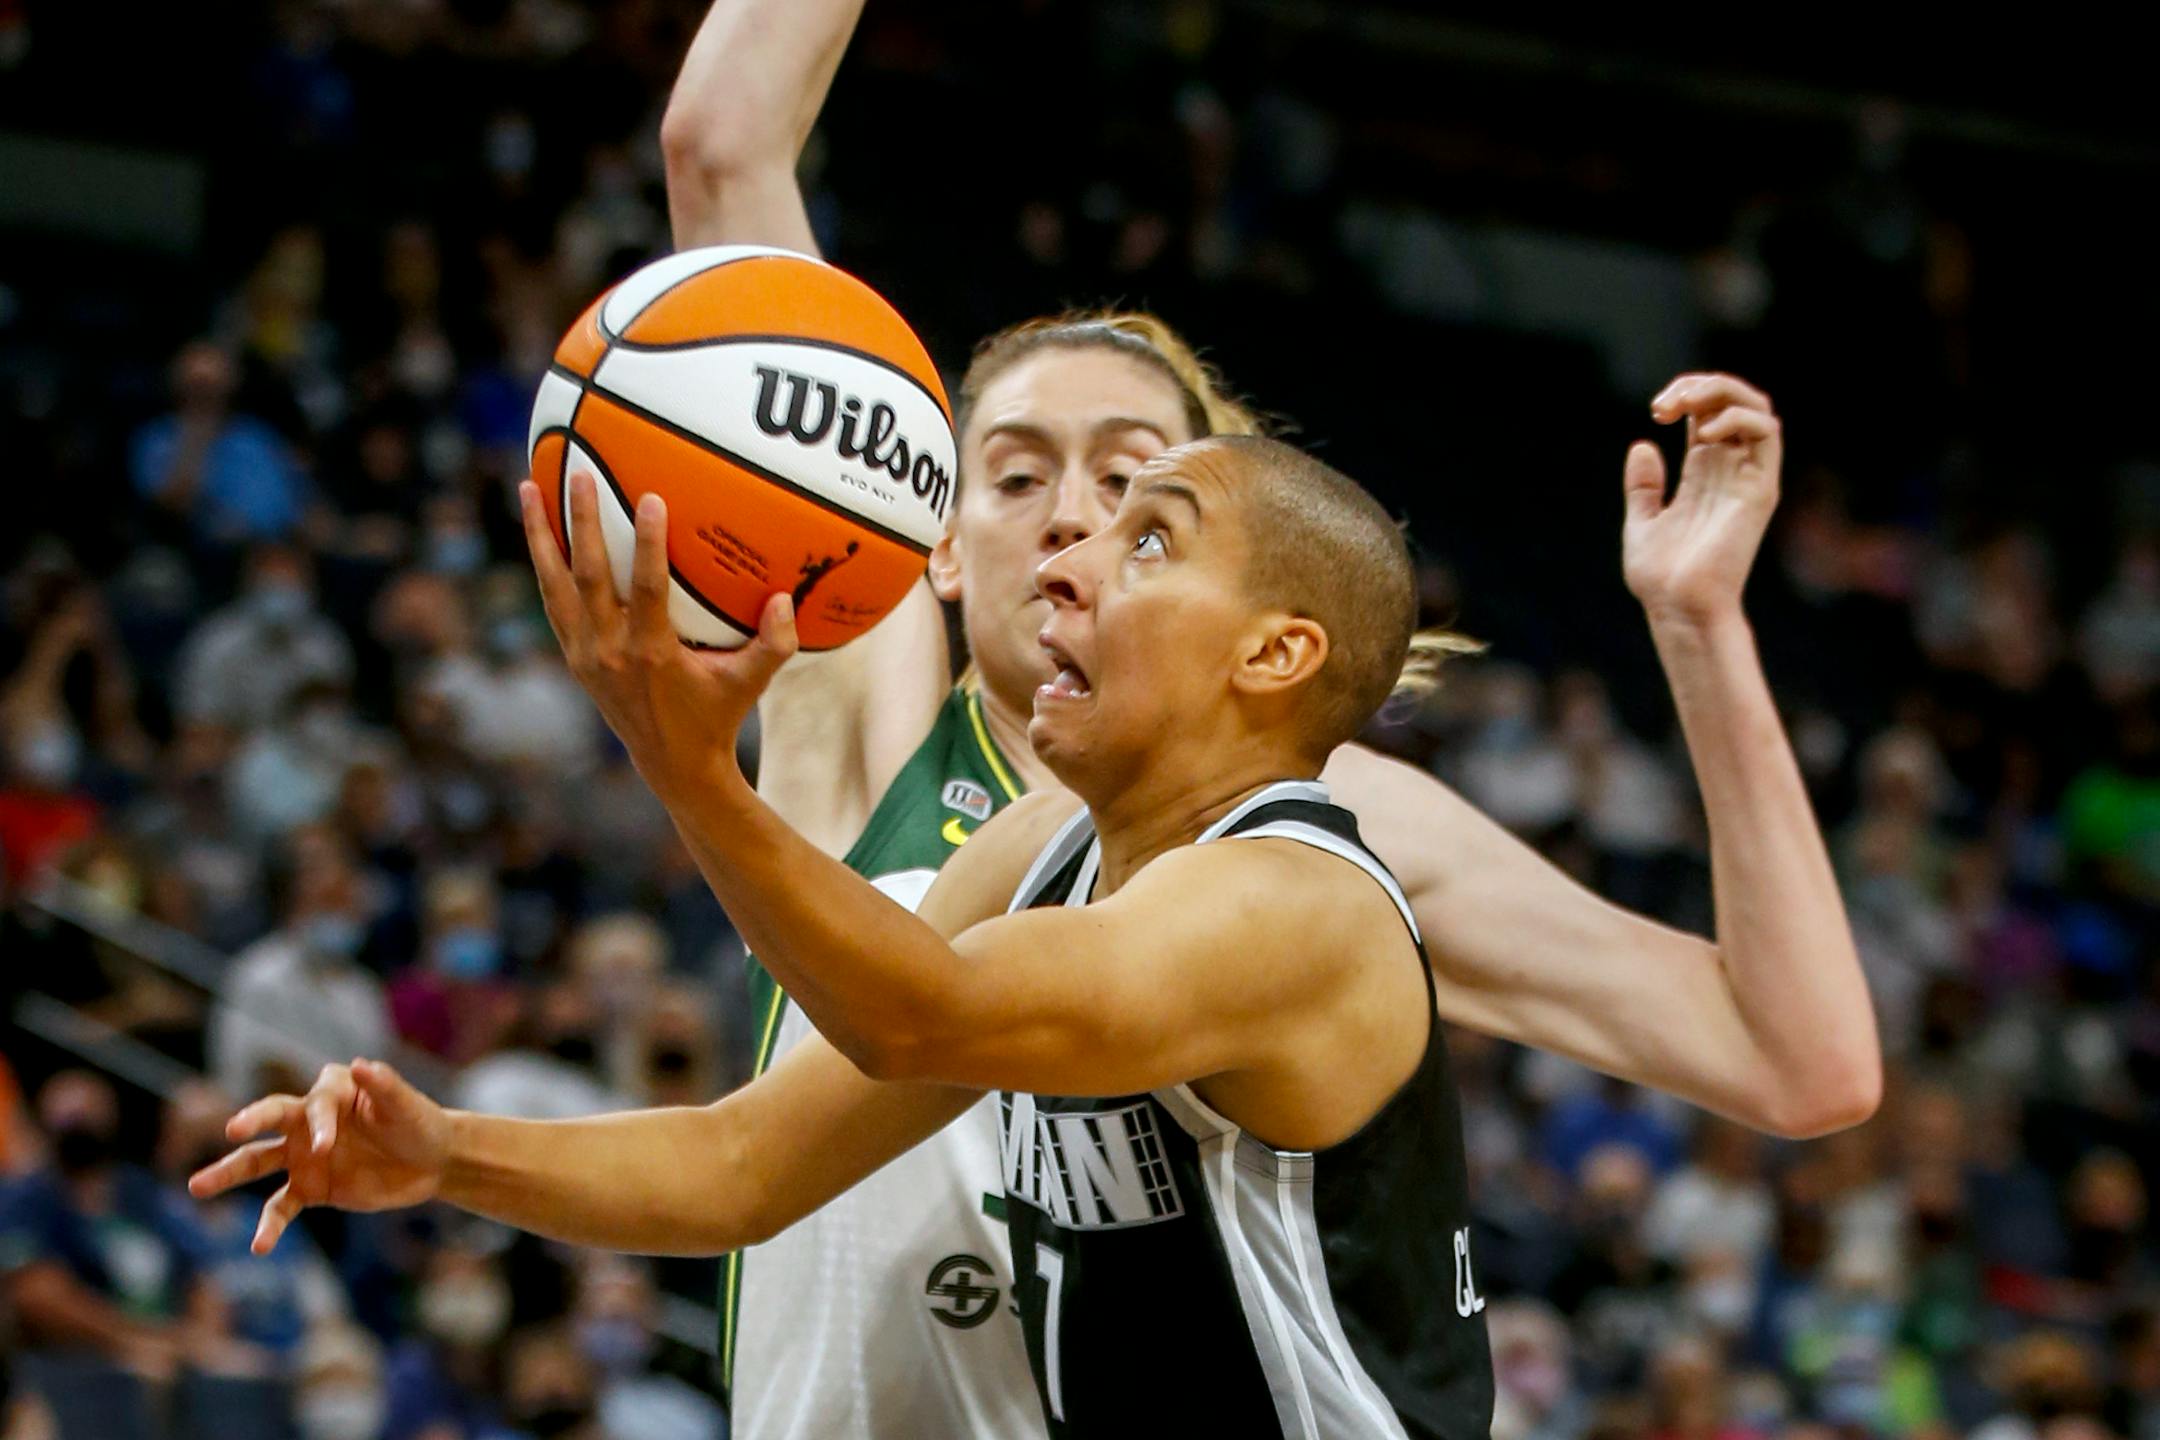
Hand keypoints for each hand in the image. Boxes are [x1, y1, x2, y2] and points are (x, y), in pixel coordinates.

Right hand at [189, 1059, 446, 1254]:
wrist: (430, 1161)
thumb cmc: (418, 1122)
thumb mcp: (405, 1106)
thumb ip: (383, 1086)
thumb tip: (359, 1064)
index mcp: (332, 1094)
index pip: (314, 1105)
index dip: (319, 1123)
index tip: (326, 1145)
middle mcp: (309, 1122)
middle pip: (269, 1120)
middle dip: (250, 1122)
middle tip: (231, 1129)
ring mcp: (304, 1156)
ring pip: (258, 1162)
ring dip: (228, 1173)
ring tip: (196, 1186)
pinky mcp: (311, 1188)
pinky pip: (281, 1206)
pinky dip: (269, 1226)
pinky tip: (258, 1246)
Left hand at [519, 470, 797, 794]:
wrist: (672, 763)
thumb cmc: (718, 715)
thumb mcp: (751, 683)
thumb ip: (775, 644)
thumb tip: (785, 599)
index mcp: (652, 653)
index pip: (646, 589)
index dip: (647, 544)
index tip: (649, 499)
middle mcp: (610, 651)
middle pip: (587, 576)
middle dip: (581, 522)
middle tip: (579, 475)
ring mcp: (586, 654)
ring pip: (555, 585)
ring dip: (540, 536)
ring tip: (529, 487)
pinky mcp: (575, 656)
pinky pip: (553, 601)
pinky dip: (544, 564)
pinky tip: (539, 530)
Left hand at [1621, 373, 1782, 627]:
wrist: (1677, 606)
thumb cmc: (1661, 575)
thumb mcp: (1642, 521)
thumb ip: (1644, 486)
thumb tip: (1644, 446)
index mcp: (1703, 472)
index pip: (1709, 412)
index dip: (1687, 396)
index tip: (1657, 411)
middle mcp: (1729, 469)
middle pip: (1734, 401)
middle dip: (1702, 386)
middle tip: (1666, 404)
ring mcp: (1747, 476)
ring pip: (1757, 407)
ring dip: (1723, 392)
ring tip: (1687, 406)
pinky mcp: (1759, 489)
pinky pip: (1768, 433)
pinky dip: (1739, 417)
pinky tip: (1705, 432)